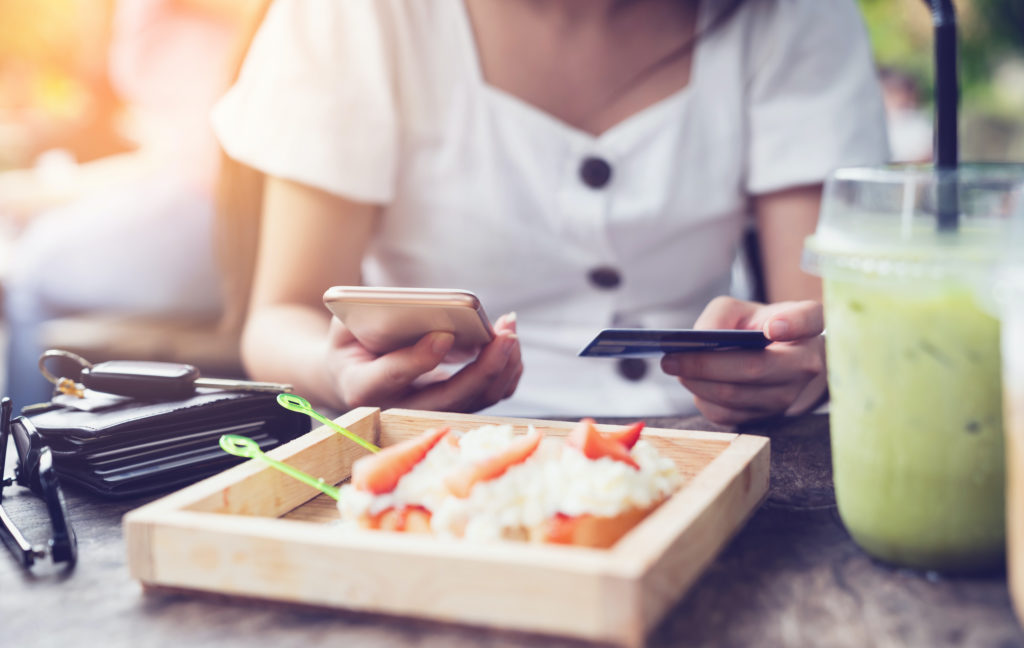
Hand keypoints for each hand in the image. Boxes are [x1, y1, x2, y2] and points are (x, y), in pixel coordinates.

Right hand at [325, 312, 522, 412]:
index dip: (419, 359)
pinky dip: (505, 372)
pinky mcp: (451, 408)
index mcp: (364, 387)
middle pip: (450, 398)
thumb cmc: (351, 342)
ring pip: (475, 401)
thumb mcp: (346, 325)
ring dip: (502, 368)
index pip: (393, 376)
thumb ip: (372, 317)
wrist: (353, 373)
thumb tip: (422, 309)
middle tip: (505, 334)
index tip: (445, 335)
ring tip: (510, 329)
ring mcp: (428, 413)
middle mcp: (399, 409)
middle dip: (484, 367)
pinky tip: (510, 343)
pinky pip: (486, 397)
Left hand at [660, 296, 826, 424]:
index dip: (792, 324)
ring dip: (697, 382)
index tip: (771, 327)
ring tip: (675, 367)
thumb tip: (699, 340)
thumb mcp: (739, 310)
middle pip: (754, 368)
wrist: (769, 360)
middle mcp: (807, 364)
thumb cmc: (753, 327)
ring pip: (734, 395)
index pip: (810, 320)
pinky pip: (726, 413)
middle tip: (671, 358)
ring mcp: (789, 396)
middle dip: (705, 364)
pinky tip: (694, 383)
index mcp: (808, 326)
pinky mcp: (767, 417)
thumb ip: (719, 316)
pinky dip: (702, 397)